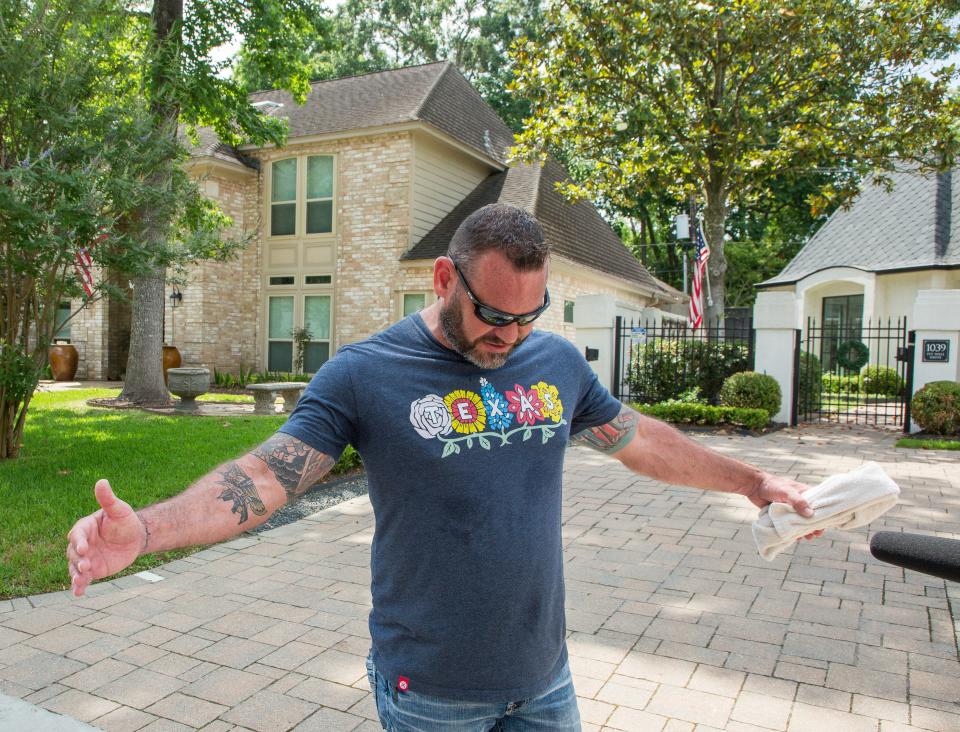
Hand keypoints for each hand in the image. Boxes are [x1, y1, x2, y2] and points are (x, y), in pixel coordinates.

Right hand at [66, 480, 145, 596]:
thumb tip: (101, 481)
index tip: (85, 548)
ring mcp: (85, 558)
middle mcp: (81, 544)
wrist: (135, 538)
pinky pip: (83, 579)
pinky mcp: (92, 570)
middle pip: (74, 553)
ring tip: (80, 582)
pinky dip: (79, 586)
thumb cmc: (125, 521)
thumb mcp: (119, 509)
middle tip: (85, 566)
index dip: (79, 541)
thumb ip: (108, 499)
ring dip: (76, 575)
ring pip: (75, 568)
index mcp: (85, 527)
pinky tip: (78, 593)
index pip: (78, 534)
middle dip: (78, 560)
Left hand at [746, 473, 822, 540]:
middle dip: (814, 526)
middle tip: (815, 535)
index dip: (822, 516)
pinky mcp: (782, 515)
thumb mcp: (786, 491)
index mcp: (805, 493)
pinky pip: (790, 525)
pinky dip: (793, 531)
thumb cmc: (772, 485)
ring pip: (800, 522)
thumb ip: (797, 501)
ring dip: (804, 530)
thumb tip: (810, 514)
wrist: (754, 486)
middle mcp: (800, 501)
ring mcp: (791, 509)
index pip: (819, 506)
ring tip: (807, 538)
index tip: (824, 526)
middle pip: (810, 516)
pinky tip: (796, 538)